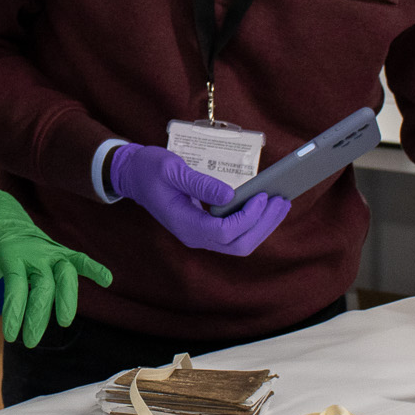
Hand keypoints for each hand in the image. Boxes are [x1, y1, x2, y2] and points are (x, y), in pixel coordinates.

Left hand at [0, 189, 112, 348]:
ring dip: (67, 298)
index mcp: (11, 255)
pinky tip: (107, 280)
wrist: (1, 218)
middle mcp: (35, 253)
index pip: (16, 286)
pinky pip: (80, 260)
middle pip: (43, 286)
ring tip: (64, 321)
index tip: (11, 335)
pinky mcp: (61, 252)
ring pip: (65, 275)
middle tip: (30, 341)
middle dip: (38, 316)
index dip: (15, 312)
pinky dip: (94, 268)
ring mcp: (51, 252)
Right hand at [108, 143, 290, 255]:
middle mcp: (194, 236)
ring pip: (239, 244)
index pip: (225, 231)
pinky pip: (234, 235)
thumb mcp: (173, 170)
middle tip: (281, 200)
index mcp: (184, 223)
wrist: (134, 177)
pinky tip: (265, 208)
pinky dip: (253, 223)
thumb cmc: (150, 170)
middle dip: (263, 224)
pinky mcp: (205, 229)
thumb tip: (230, 196)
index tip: (262, 196)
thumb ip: (200, 184)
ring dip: (262, 226)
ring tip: (280, 203)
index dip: (248, 217)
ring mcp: (200, 235)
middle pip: (238, 244)